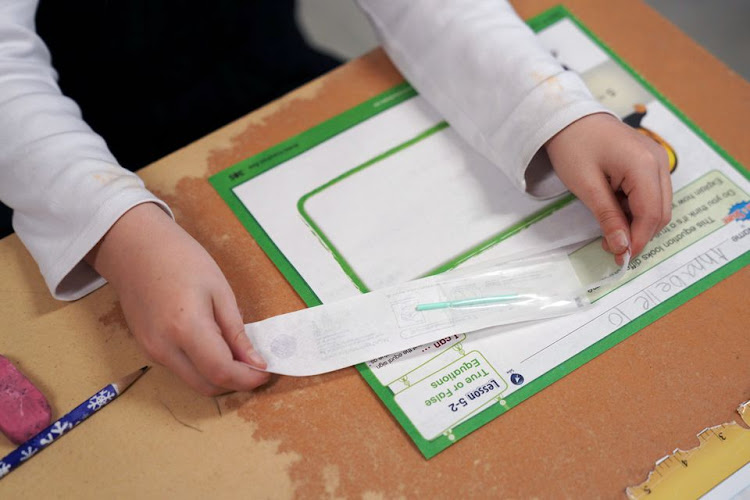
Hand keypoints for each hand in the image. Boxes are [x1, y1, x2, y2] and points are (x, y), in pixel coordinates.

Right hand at [86, 203, 269, 395]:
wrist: (135, 248)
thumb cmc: (182, 260)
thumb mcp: (219, 291)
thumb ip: (236, 332)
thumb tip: (255, 363)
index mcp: (186, 328)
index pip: (221, 371)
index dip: (248, 378)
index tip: (266, 372)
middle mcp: (164, 348)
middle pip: (207, 386)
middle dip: (235, 382)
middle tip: (255, 364)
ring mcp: (151, 351)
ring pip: (193, 381)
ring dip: (218, 376)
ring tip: (236, 352)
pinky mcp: (147, 349)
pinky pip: (180, 369)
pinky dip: (201, 366)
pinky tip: (213, 345)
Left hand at [545, 113, 671, 262]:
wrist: (568, 117)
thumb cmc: (573, 146)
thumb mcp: (586, 186)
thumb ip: (607, 217)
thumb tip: (622, 248)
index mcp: (644, 165)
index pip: (651, 214)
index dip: (638, 240)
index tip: (620, 258)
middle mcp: (659, 161)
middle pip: (660, 212)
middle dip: (639, 234)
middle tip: (611, 247)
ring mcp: (657, 159)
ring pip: (658, 205)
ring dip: (637, 222)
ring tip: (609, 228)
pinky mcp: (650, 161)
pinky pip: (651, 193)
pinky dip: (636, 208)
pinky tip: (614, 209)